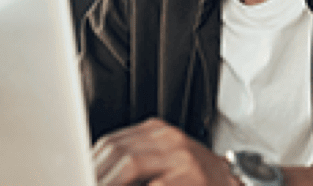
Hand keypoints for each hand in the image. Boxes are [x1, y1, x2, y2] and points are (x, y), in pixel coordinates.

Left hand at [92, 117, 238, 185]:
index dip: (91, 163)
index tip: (77, 174)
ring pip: (131, 163)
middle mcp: (170, 140)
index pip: (112, 142)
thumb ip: (134, 164)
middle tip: (81, 180)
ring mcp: (183, 159)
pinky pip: (155, 184)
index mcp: (158, 132)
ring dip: (109, 181)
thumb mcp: (164, 162)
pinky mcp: (192, 178)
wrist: (235, 185)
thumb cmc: (197, 181)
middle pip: (117, 151)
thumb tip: (94, 173)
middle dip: (98, 173)